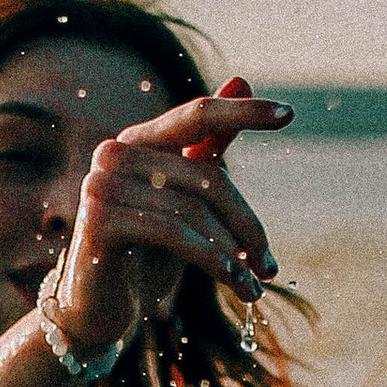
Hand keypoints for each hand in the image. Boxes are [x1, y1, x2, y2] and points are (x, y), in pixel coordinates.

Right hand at [45, 74, 287, 357]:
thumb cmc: (143, 253)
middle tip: (270, 266)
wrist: (96, 308)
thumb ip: (208, 147)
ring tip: (254, 288)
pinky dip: (214, 262)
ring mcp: (101, 184)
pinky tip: (236, 285)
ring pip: (194, 211)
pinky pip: (174, 234)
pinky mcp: (99, 221)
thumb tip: (242, 78)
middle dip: (246, 225)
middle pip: (208, 177)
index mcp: (138, 142)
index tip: (289, 114)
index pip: (197, 114)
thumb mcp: (184, 201)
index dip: (243, 112)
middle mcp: (115, 153)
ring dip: (233, 255)